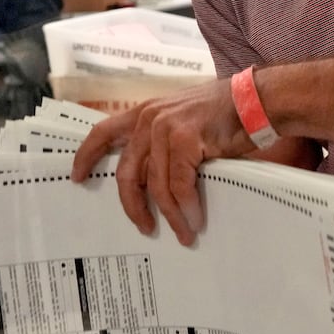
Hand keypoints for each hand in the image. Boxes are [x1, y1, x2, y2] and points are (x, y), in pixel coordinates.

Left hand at [69, 78, 255, 243]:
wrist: (256, 99)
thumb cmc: (226, 113)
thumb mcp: (184, 120)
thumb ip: (163, 141)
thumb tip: (154, 181)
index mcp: (145, 112)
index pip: (103, 132)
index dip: (86, 156)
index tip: (76, 178)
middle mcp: (149, 118)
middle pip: (127, 172)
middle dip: (133, 206)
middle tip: (143, 227)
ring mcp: (165, 128)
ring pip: (156, 185)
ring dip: (170, 215)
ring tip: (182, 233)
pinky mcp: (185, 139)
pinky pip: (179, 185)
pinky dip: (187, 207)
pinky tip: (194, 220)